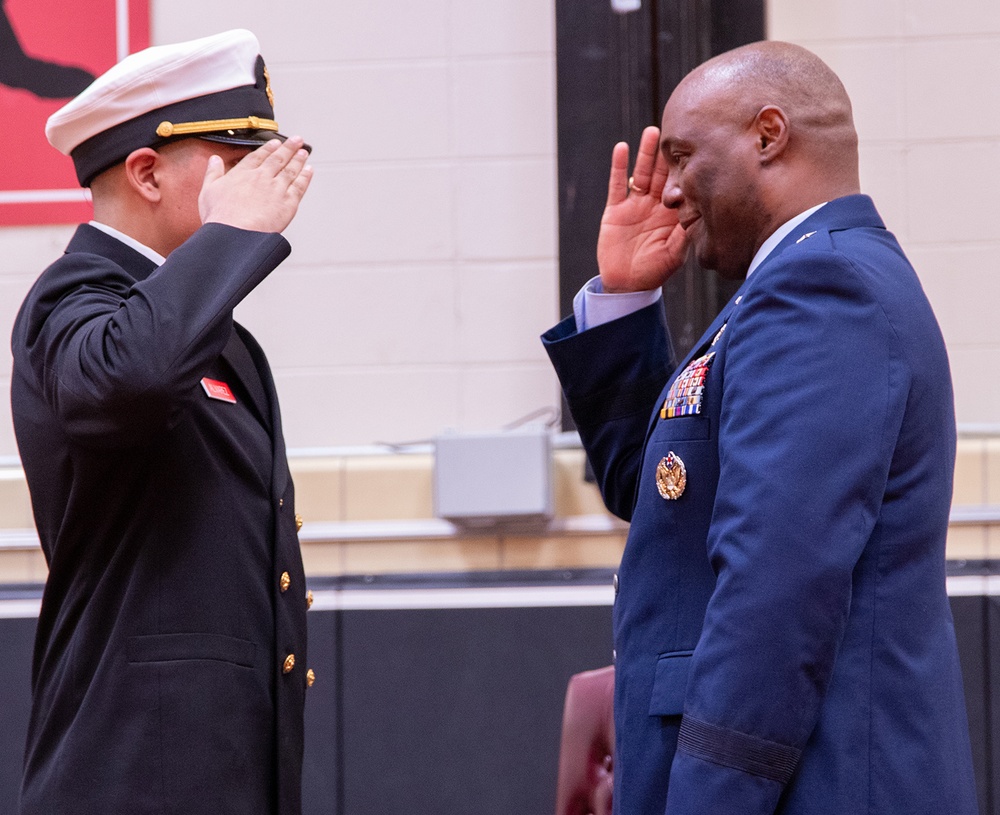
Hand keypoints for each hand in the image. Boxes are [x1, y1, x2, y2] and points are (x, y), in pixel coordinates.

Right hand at [198, 137, 312, 232]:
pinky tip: (309, 171)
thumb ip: (213, 173)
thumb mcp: (208, 190)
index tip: (274, 142)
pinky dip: (305, 177)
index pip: (258, 156)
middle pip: (277, 159)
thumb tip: (214, 160)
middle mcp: (262, 178)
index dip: (268, 148)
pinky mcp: (288, 203)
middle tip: (296, 140)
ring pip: (290, 170)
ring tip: (304, 152)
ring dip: (298, 160)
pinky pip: (300, 186)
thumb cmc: (221, 217)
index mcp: (243, 174)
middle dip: (288, 148)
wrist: (236, 234)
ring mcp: (276, 189)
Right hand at [597, 126, 688, 292]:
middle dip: (669, 153)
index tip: (697, 147)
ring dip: (647, 153)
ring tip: (652, 132)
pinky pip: (618, 184)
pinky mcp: (615, 209)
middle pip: (663, 173)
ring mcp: (635, 205)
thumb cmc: (654, 272)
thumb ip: (684, 235)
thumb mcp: (674, 255)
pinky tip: (622, 148)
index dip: (687, 168)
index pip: (681, 186)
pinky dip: (619, 167)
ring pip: (642, 173)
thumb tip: (698, 216)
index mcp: (672, 214)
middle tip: (676, 130)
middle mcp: (655, 205)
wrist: (626, 284)